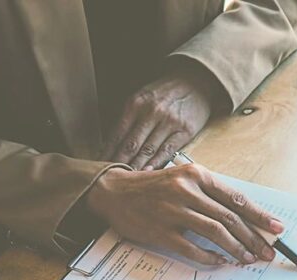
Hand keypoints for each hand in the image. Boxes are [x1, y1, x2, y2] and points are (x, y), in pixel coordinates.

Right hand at [86, 164, 283, 265]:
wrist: (114, 192)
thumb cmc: (154, 188)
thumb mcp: (184, 180)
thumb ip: (210, 195)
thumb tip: (244, 217)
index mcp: (196, 175)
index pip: (236, 198)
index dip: (259, 215)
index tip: (277, 228)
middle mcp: (186, 190)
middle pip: (229, 217)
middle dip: (253, 238)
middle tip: (267, 252)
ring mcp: (172, 211)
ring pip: (215, 232)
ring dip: (235, 248)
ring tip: (247, 259)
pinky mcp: (160, 230)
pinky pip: (191, 248)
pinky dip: (209, 257)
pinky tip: (220, 262)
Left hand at [102, 62, 222, 169]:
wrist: (196, 81)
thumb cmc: (166, 92)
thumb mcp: (143, 97)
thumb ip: (129, 119)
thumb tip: (113, 145)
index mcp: (136, 103)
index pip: (117, 134)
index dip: (107, 153)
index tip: (100, 167)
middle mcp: (151, 112)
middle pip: (131, 145)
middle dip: (119, 164)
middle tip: (111, 180)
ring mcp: (169, 122)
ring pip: (148, 150)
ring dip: (136, 168)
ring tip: (127, 181)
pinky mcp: (185, 131)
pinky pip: (167, 151)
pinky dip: (156, 164)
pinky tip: (149, 173)